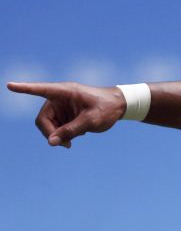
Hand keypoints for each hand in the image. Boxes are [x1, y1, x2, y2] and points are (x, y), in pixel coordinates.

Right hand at [6, 81, 126, 147]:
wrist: (120, 106)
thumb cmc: (107, 108)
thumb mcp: (91, 121)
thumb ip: (71, 131)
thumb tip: (51, 142)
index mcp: (64, 92)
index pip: (40, 90)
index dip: (24, 89)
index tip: (10, 85)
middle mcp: (59, 98)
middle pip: (43, 119)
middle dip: (50, 133)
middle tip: (66, 145)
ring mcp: (61, 107)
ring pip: (48, 126)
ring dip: (57, 136)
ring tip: (71, 143)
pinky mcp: (65, 115)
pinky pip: (56, 128)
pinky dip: (62, 135)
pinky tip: (74, 138)